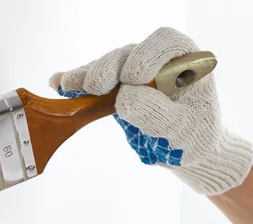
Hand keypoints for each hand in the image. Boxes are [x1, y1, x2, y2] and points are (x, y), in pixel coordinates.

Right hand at [49, 27, 252, 194]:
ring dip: (87, 75)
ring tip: (66, 85)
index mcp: (185, 60)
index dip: (146, 55)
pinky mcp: (118, 86)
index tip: (132, 78)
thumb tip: (125, 97)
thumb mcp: (183, 131)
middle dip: (109, 67)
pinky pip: (98, 80)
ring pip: (109, 66)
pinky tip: (58, 83)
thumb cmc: (194, 138)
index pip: (165, 43)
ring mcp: (136, 71)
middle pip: (130, 53)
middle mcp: (159, 59)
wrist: (188, 152)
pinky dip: (79, 83)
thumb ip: (158, 113)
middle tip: (95, 85)